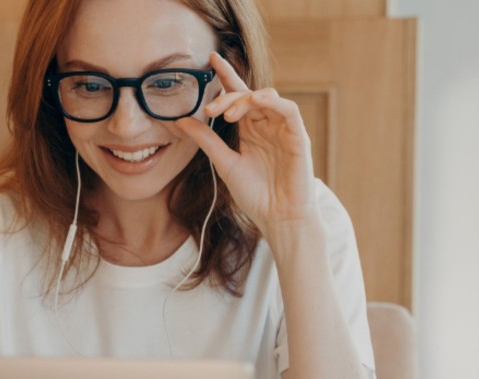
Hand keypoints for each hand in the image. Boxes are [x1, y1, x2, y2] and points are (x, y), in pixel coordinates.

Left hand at [176, 52, 317, 235]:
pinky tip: (255, 102)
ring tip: (227, 113)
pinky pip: (288, 110)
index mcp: (250, 129)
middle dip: (228, 95)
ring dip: (246, 99)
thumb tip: (180, 120)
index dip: (227, 76)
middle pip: (249, 95)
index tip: (210, 60)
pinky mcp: (298, 136)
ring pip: (268, 97)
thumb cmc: (255, 195)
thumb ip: (206, 140)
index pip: (238, 95)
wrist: (278, 218)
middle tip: (210, 108)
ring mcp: (283, 129)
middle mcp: (267, 125)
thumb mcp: (224, 163)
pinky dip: (272, 102)